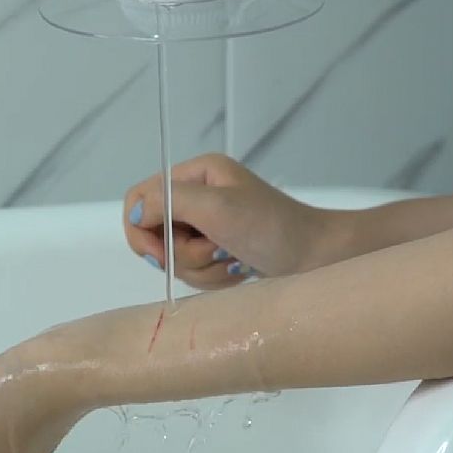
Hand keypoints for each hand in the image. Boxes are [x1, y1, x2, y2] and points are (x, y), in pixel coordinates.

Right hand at [124, 153, 344, 289]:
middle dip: (182, 254)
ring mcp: (207, 226)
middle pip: (155, 234)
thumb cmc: (271, 227)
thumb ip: (168, 202)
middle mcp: (197, 197)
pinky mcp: (218, 250)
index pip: (139, 198)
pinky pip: (194, 271)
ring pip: (175, 258)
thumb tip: (133, 213)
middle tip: (215, 253)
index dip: (140, 229)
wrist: (319, 258)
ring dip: (202, 268)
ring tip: (233, 262)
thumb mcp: (217, 208)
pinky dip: (213, 276)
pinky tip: (237, 270)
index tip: (158, 255)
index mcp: (196, 175)